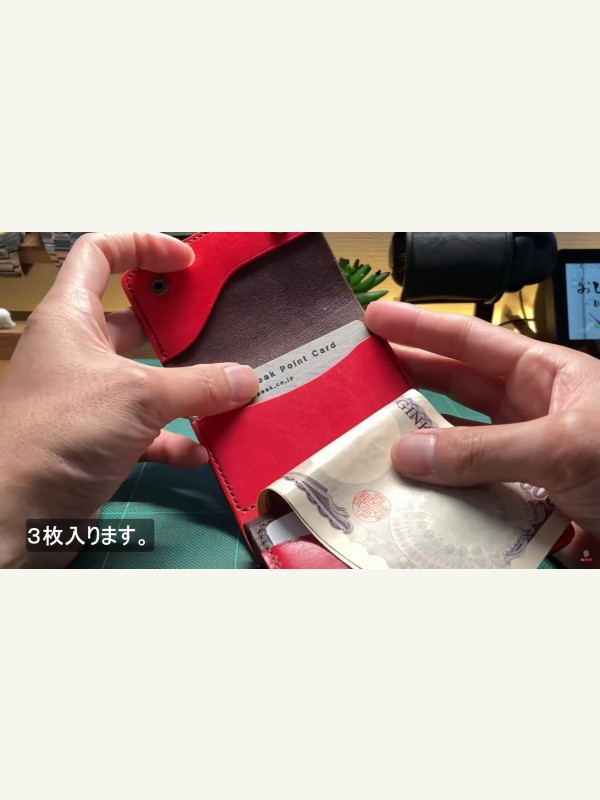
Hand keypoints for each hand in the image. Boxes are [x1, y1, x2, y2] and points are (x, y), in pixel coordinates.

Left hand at [0, 233, 257, 566]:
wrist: (16, 511)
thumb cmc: (57, 433)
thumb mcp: (138, 396)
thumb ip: (198, 385)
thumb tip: (245, 379)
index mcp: (70, 318)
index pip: (100, 254)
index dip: (143, 246)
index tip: (185, 261)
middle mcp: (77, 353)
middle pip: (130, 321)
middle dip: (175, 325)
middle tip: (217, 325)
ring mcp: (88, 400)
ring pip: (144, 381)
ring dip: (184, 388)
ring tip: (225, 388)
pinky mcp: (98, 442)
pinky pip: (145, 432)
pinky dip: (174, 438)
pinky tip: (200, 450)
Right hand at [365, 301, 599, 536]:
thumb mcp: (565, 445)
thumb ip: (485, 449)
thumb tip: (410, 453)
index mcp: (546, 375)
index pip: (471, 340)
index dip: (421, 326)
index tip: (377, 318)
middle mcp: (531, 412)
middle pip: (456, 388)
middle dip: (409, 381)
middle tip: (360, 380)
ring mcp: (526, 458)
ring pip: (459, 445)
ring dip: (422, 449)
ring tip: (375, 445)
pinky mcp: (526, 501)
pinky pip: (473, 492)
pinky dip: (444, 497)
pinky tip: (419, 500)